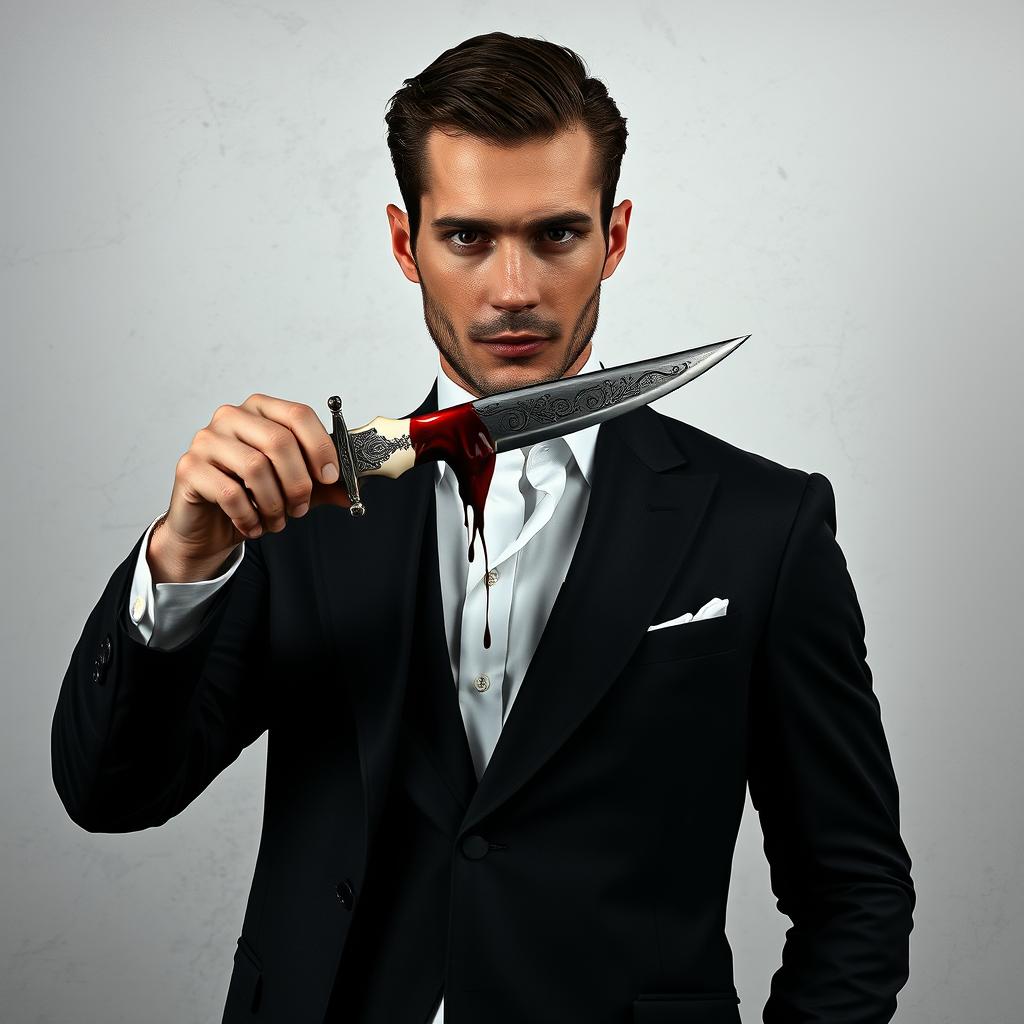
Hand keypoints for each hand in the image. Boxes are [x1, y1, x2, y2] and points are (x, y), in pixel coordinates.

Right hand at [150, 394, 349, 580]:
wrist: (210, 526)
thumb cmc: (253, 496)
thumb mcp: (296, 488)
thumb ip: (324, 484)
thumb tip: (355, 488)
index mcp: (261, 410)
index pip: (298, 414)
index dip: (321, 446)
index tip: (331, 477)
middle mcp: (231, 416)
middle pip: (279, 441)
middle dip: (299, 482)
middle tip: (301, 507)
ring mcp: (206, 440)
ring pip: (255, 467)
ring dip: (274, 503)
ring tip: (277, 520)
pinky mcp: (189, 468)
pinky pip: (230, 493)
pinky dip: (249, 516)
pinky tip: (253, 525)